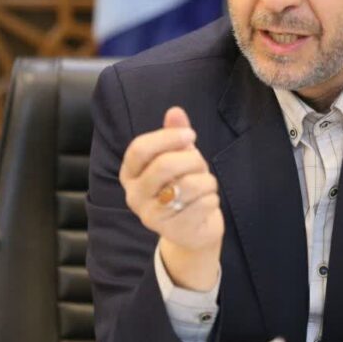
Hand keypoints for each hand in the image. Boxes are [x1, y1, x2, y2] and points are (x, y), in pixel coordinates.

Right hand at [120, 106, 223, 289]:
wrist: (193, 230)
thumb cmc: (183, 186)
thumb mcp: (179, 157)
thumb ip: (175, 134)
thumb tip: (175, 111)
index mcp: (130, 173)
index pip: (140, 148)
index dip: (167, 137)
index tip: (190, 135)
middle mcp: (134, 195)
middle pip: (164, 165)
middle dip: (192, 160)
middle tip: (200, 164)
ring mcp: (151, 216)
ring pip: (188, 185)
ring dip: (207, 180)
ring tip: (205, 185)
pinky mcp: (173, 231)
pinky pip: (202, 204)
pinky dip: (212, 199)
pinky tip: (207, 203)